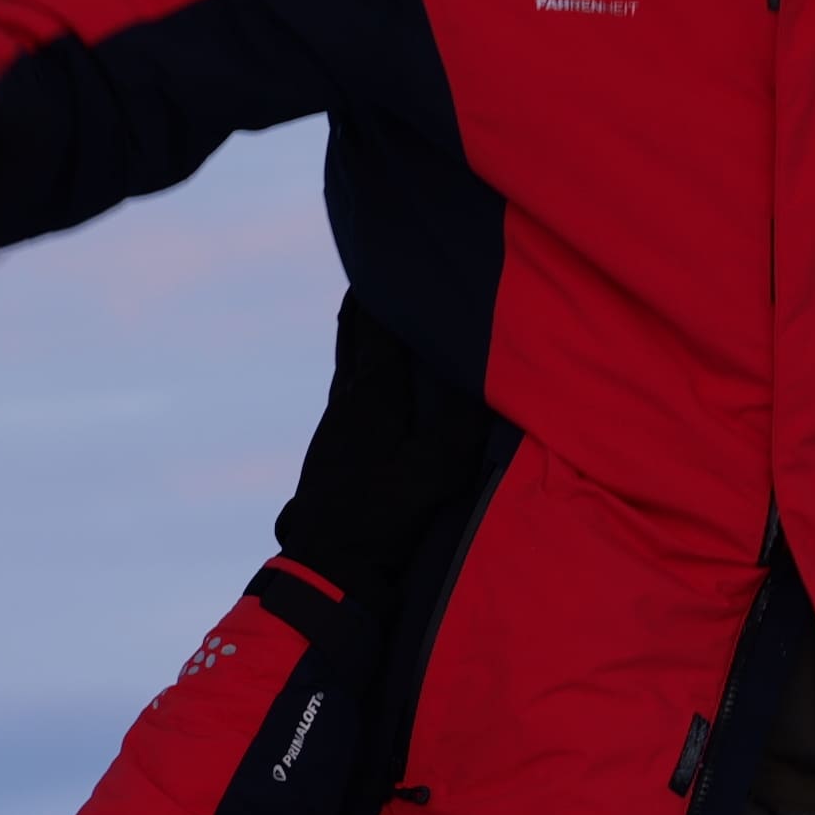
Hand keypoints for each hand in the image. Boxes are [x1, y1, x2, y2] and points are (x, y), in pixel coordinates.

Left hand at [273, 291, 502, 606]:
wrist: (328, 567)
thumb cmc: (380, 518)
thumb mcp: (432, 472)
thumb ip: (459, 425)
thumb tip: (486, 381)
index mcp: (371, 394)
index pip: (380, 321)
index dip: (390, 283)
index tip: (402, 247)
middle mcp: (348, 397)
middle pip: (355, 328)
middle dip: (371, 294)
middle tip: (385, 260)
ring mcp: (337, 421)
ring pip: (352, 355)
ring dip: (367, 327)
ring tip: (383, 303)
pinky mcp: (337, 446)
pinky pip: (354, 385)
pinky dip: (368, 363)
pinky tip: (381, 376)